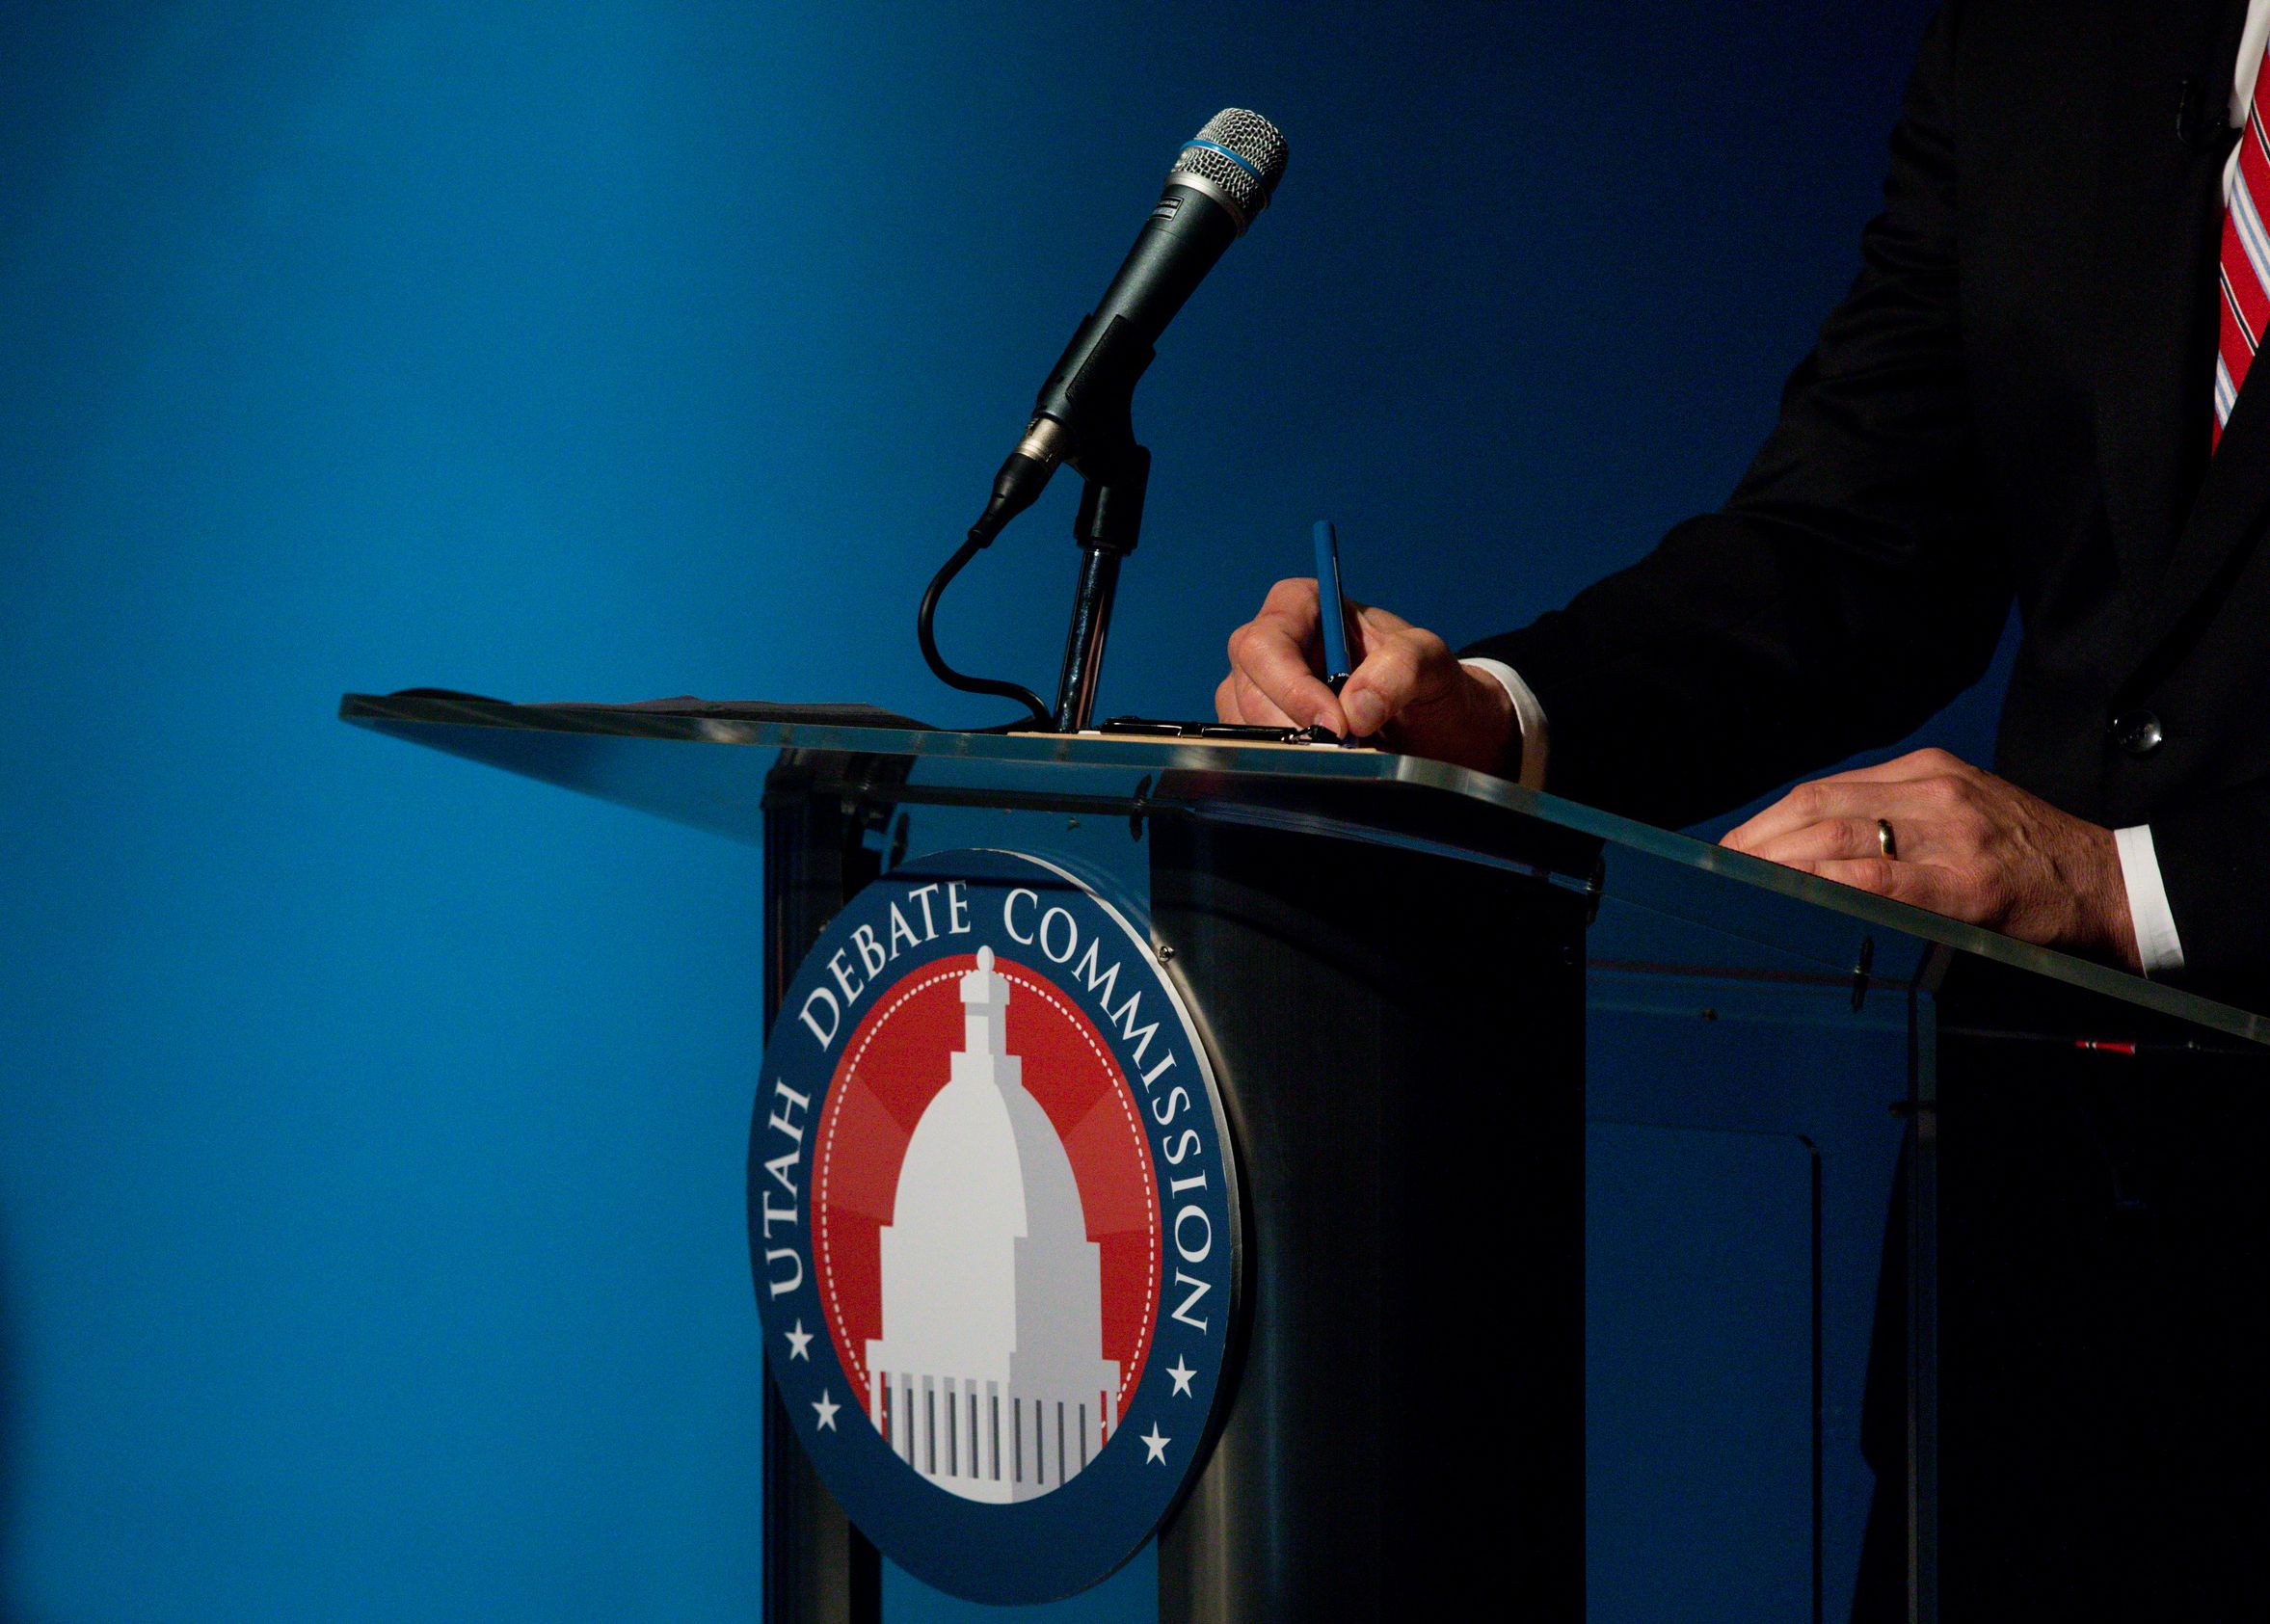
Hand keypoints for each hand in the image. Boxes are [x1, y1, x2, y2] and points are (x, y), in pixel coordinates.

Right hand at [1217, 577, 1516, 772]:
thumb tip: (1354, 708)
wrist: (1438, 734)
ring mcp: (1257, 692)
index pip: (1266, 644)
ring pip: (1244, 729)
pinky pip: (1250, 756)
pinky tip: (1327, 770)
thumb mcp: (1434, 662)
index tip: (1339, 727)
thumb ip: (1404, 666)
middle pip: (1248, 690)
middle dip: (1296, 729)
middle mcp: (1269, 646)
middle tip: (1348, 754)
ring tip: (1346, 760)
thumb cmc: (1430, 686)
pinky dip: (1287, 770)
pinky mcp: (1257, 733)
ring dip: (1293, 754)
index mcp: (1301, 606)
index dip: (1293, 688)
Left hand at [1720, 748, 2140, 968]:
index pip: (1822, 790)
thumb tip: (1807, 845)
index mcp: (1926, 771)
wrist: (2109, 882)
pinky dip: (1830, 890)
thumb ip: (1892, 817)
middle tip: (1719, 876)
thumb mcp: (1958, 811)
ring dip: (1778, 867)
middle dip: (1758, 844)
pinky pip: (1883, 883)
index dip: (1766, 822)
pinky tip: (1797, 903)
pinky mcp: (1969, 884)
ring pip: (1840, 838)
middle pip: (1818, 809)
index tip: (1730, 849)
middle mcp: (1933, 792)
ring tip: (1740, 892)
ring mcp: (1952, 835)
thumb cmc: (2023, 856)